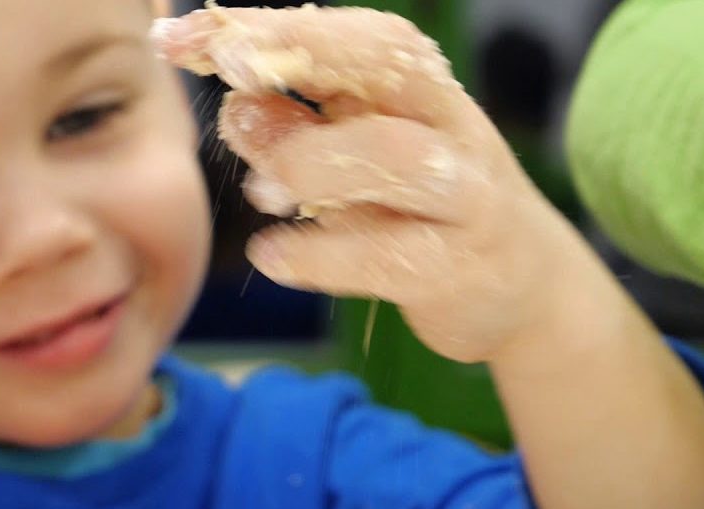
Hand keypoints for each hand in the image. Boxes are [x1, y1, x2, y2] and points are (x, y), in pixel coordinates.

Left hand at [154, 4, 590, 362]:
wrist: (521, 286)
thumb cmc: (419, 209)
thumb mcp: (358, 157)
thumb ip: (298, 128)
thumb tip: (234, 108)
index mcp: (419, 87)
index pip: (351, 34)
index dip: (268, 27)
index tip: (182, 34)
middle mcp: (450, 126)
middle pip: (388, 62)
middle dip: (299, 54)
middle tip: (228, 70)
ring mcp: (463, 197)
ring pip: (394, 158)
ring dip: (311, 162)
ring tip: (258, 189)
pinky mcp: (458, 271)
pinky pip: (387, 256)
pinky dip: (318, 255)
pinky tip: (269, 254)